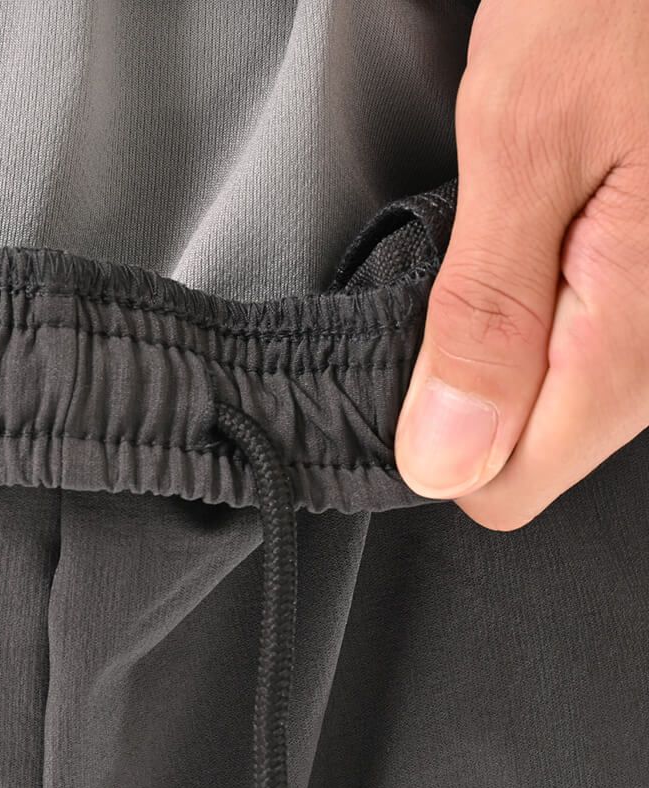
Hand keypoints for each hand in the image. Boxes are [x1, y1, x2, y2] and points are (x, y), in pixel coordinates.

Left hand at [395, 0, 648, 529]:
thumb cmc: (619, 2)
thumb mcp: (523, 143)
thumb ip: (485, 313)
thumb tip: (445, 459)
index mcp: (638, 334)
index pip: (509, 485)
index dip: (442, 438)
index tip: (414, 357)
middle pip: (539, 447)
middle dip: (479, 382)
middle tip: (471, 263)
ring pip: (567, 399)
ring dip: (516, 338)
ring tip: (519, 227)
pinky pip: (593, 348)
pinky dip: (553, 308)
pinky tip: (552, 230)